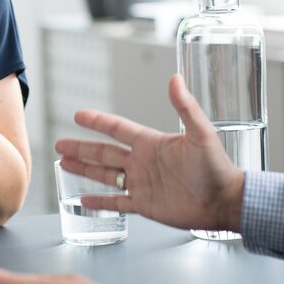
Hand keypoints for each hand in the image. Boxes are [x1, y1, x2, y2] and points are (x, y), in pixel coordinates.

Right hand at [55, 74, 244, 232]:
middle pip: (104, 152)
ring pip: (106, 175)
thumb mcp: (200, 133)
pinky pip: (117, 202)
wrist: (224, 201)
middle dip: (81, 147)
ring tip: (63, 164)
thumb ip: (185, 106)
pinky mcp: (145, 205)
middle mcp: (143, 161)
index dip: (97, 121)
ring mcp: (142, 183)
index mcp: (152, 143)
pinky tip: (82, 200)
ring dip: (84, 169)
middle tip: (59, 144)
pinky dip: (99, 201)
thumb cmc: (216, 167)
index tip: (78, 115)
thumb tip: (175, 78)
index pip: (117, 129)